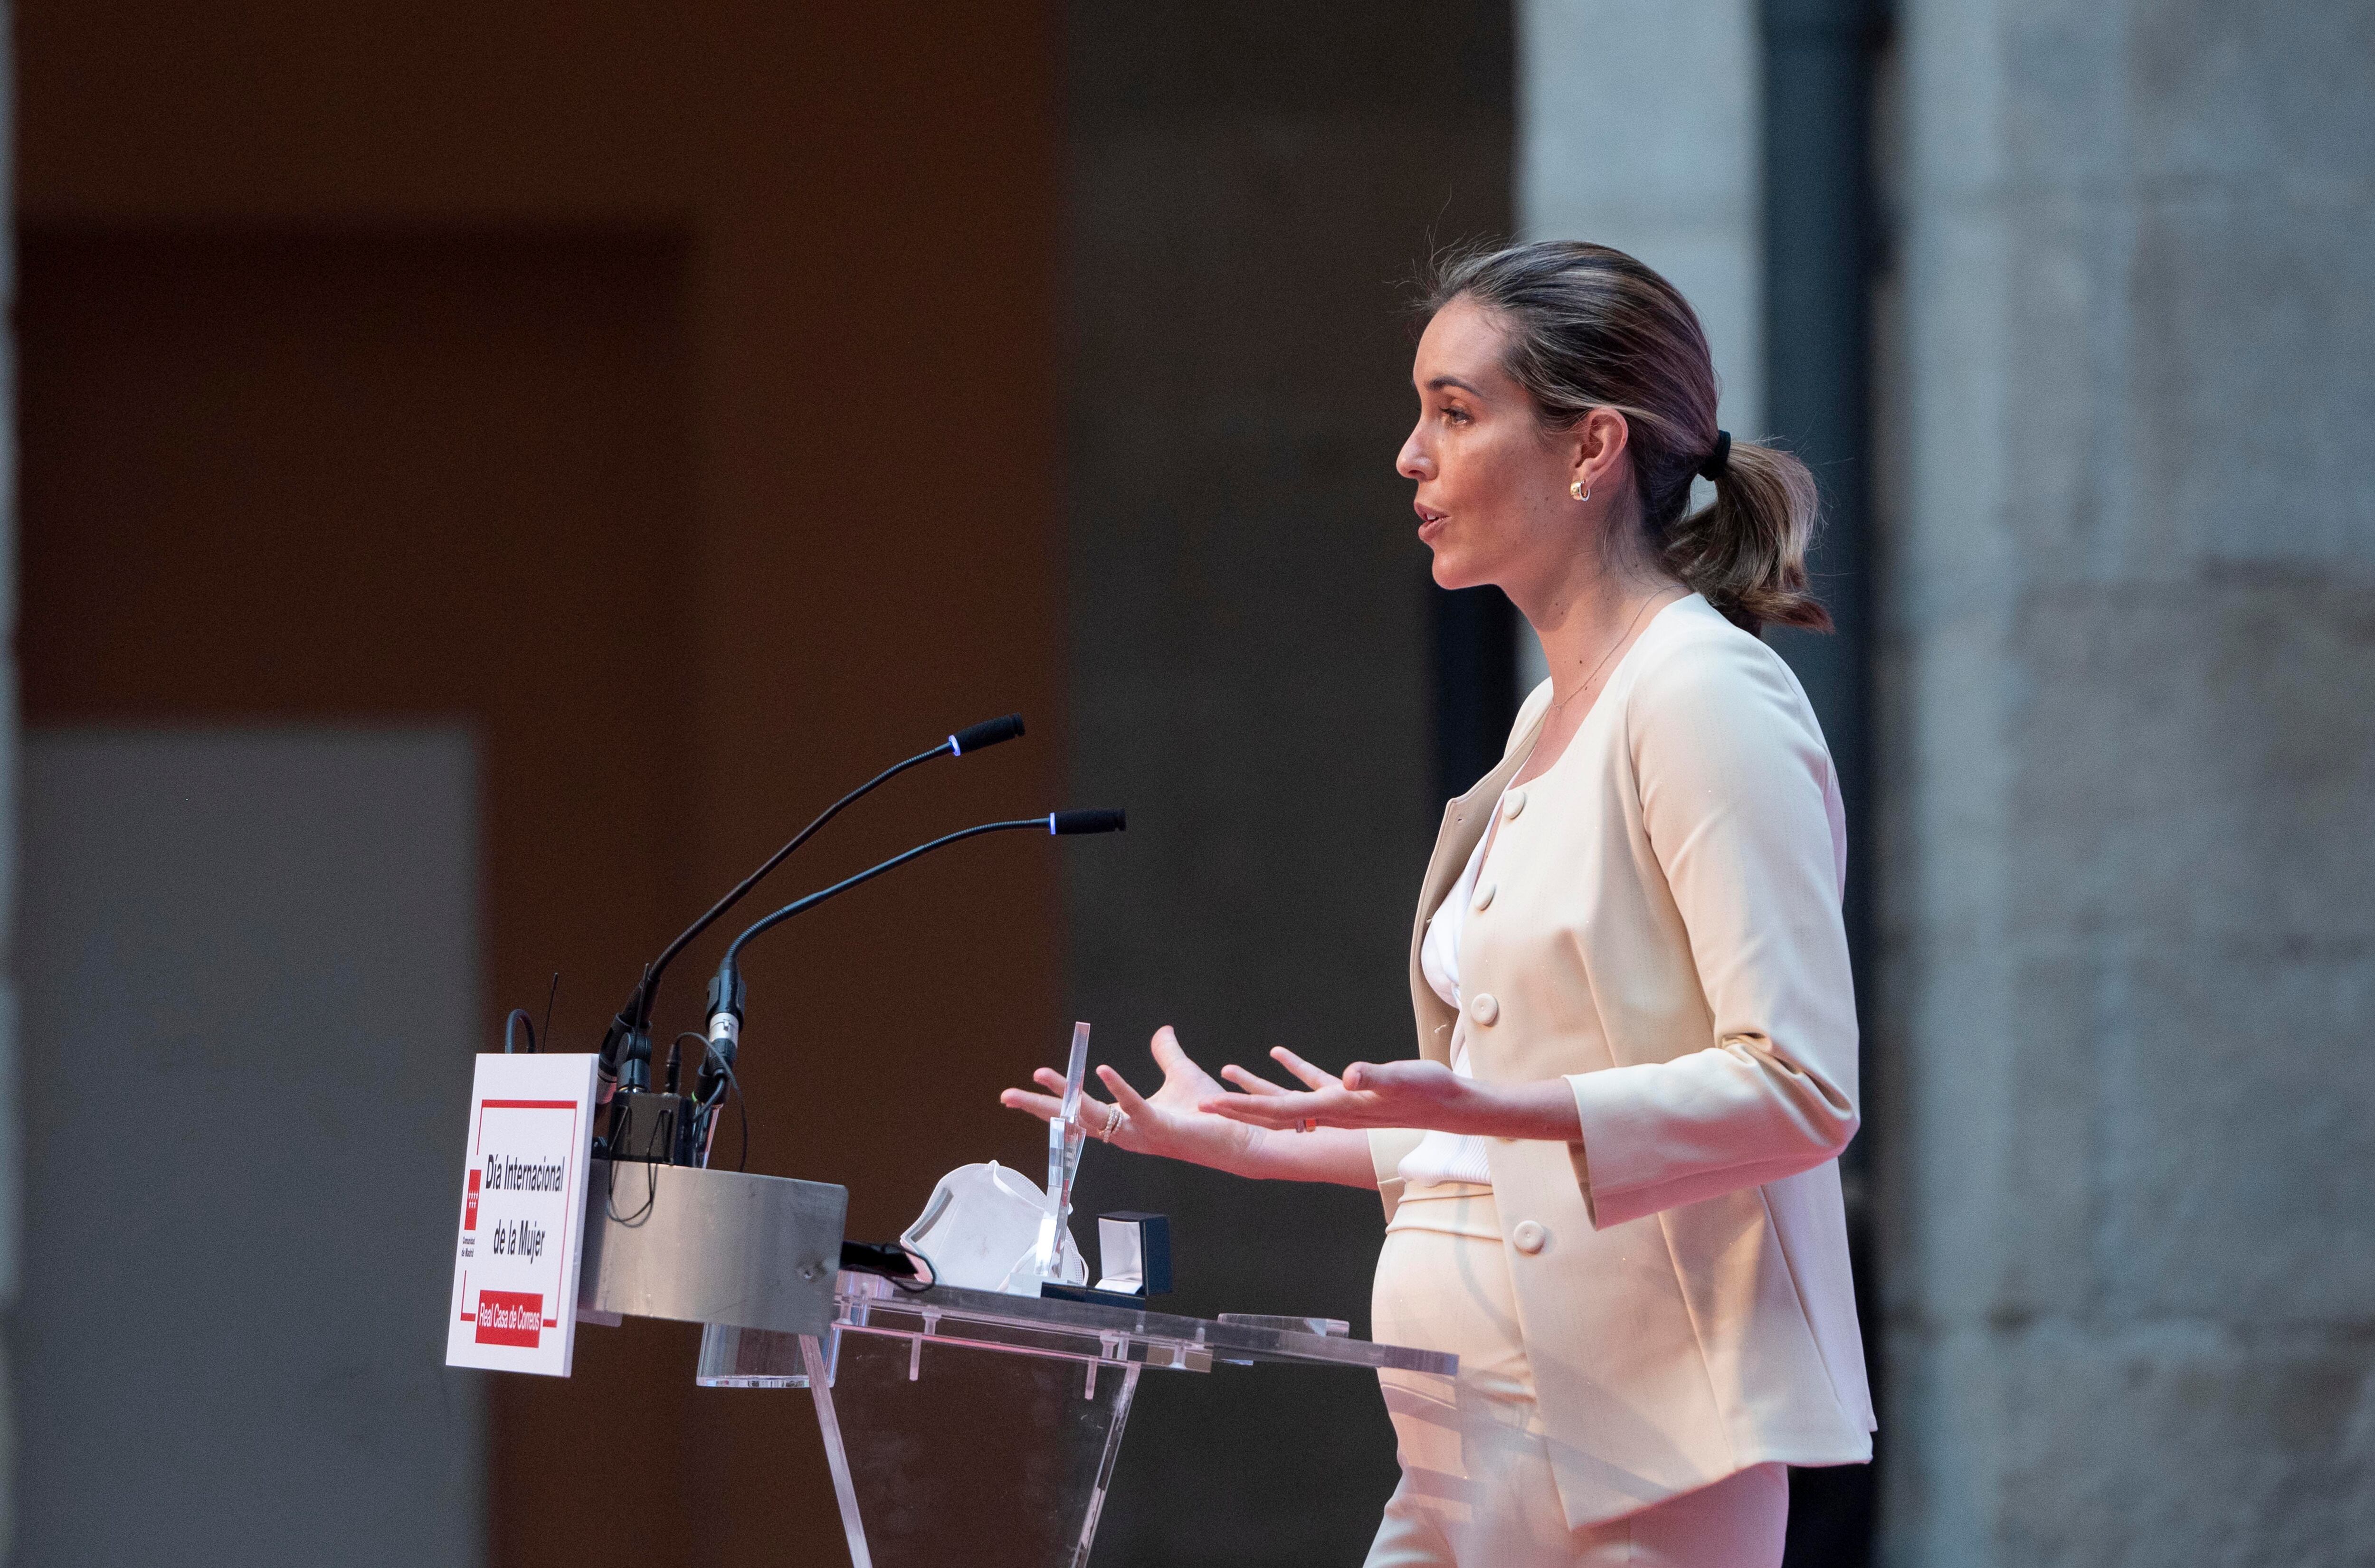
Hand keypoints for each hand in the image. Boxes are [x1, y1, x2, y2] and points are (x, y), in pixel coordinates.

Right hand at [1000, 1026, 1265, 1174]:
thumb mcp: (1181, 1074)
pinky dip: (1119, 1087)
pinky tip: (1102, 1069)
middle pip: (1073, 1118)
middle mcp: (1127, 1131)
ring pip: (1095, 1115)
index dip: (1051, 1099)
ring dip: (1068, 1093)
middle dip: (1040, 1106)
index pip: (1079, 1110)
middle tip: (1007, 1095)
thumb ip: (1166, 1053)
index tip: (1023, 1086)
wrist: (1240, 1133)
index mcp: (1125, 1120)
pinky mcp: (1162, 1129)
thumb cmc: (1210, 1112)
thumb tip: (1162, 1030)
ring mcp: (1142, 1132)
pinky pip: (1134, 1108)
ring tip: (1043, 1074)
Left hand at [1200, 1048, 1480, 1133]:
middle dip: (1236, 1109)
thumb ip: (1374, 1077)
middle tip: (1200, 1106)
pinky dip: (1291, 1069)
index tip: (1209, 1108)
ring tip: (1225, 1073)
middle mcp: (1331, 1111)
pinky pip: (1311, 1082)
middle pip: (1272, 1113)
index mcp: (1335, 1108)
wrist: (1452, 1106)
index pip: (1277, 1110)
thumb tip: (1347, 1076)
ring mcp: (1340, 1104)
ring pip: (1286, 1099)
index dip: (1241, 1108)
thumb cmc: (1429, 1091)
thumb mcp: (1401, 1079)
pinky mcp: (1352, 1094)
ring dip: (1255, 1089)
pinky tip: (1276, 1052)